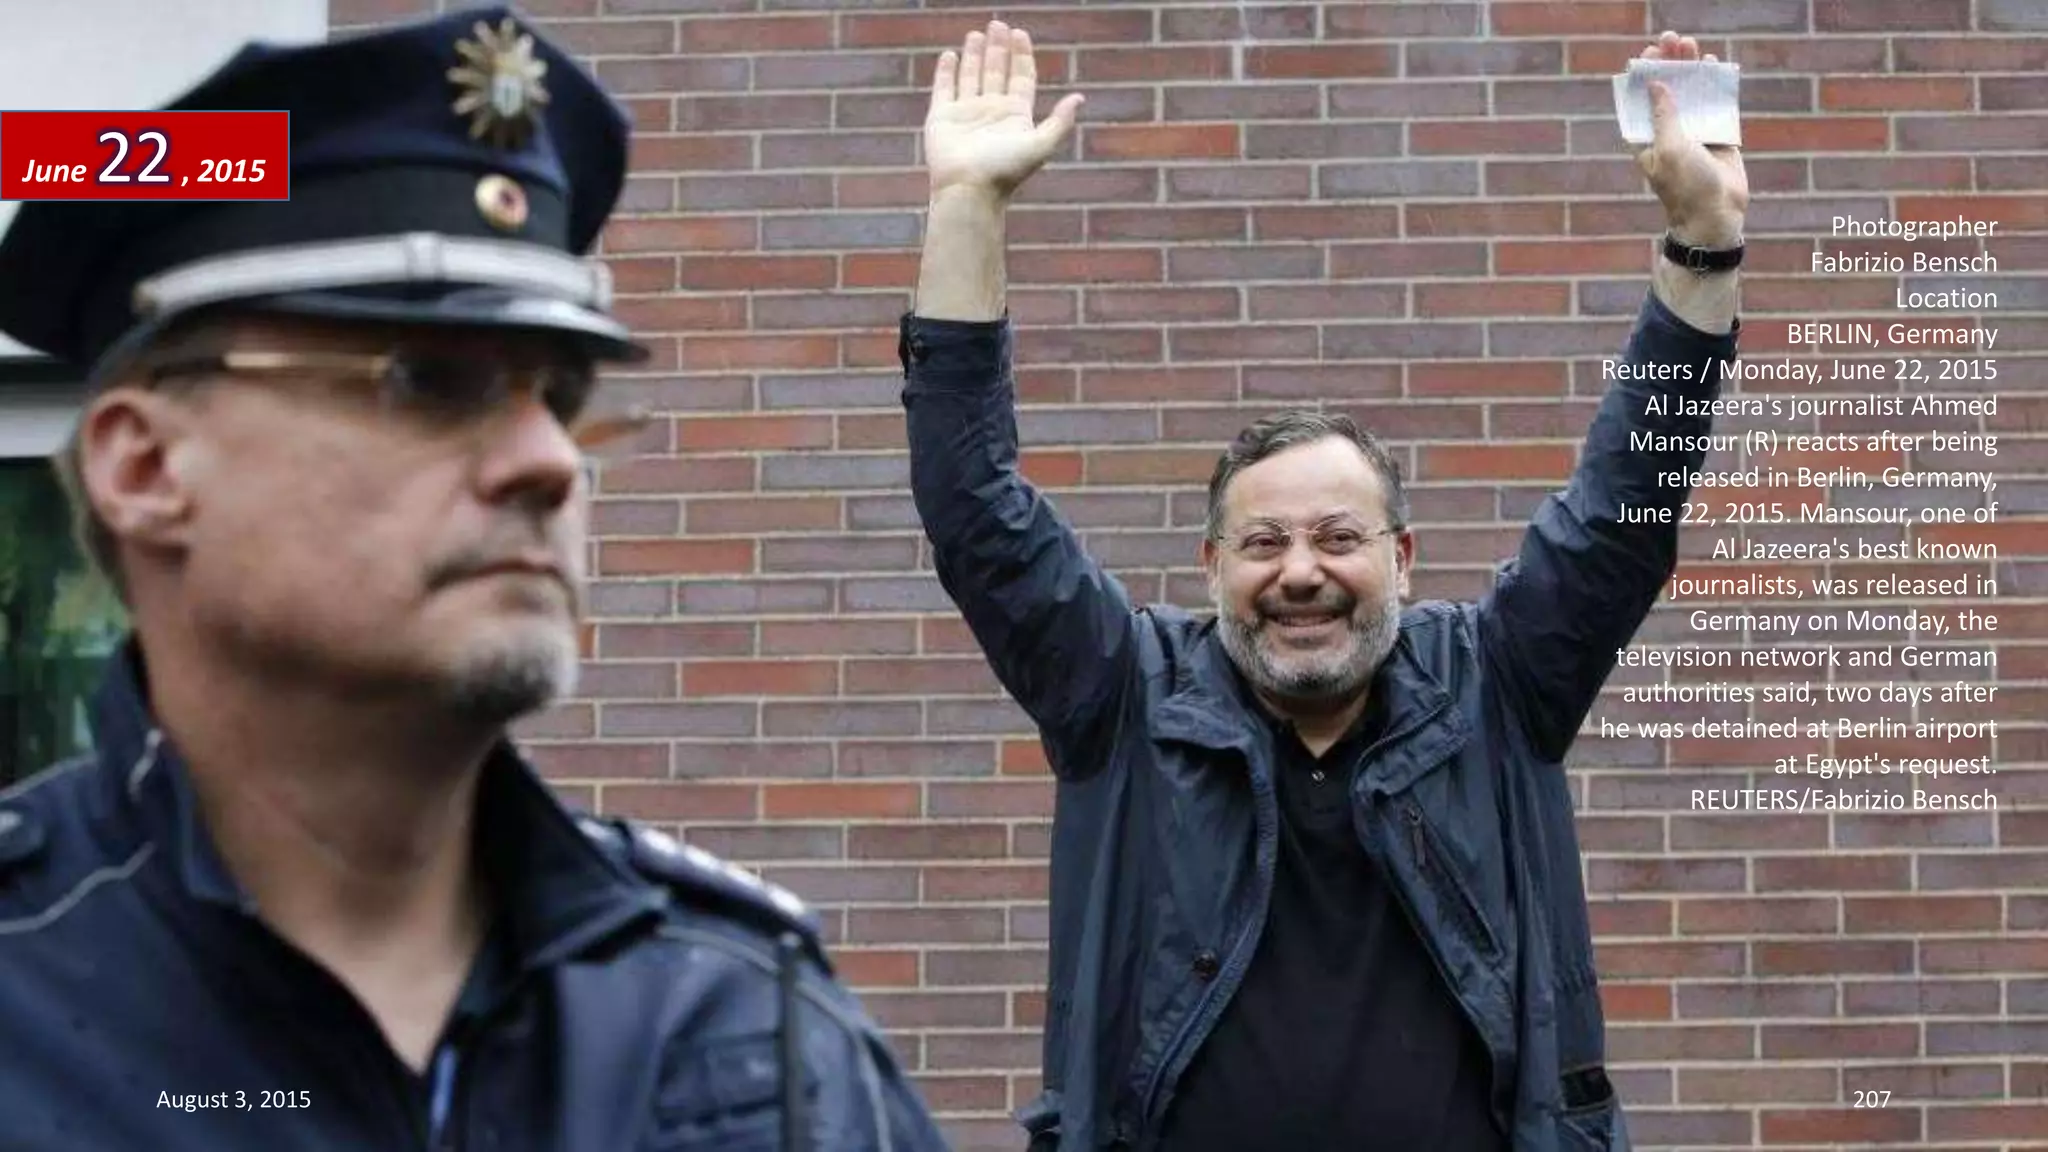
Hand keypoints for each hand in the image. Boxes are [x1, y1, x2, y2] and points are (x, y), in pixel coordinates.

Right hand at [925, 21, 1083, 200]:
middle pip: (997, 71)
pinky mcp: (942, 117)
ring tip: (977, 33)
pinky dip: (947, 71)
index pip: (1021, 77)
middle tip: (998, 23)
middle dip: (998, 47)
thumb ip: (1060, 121)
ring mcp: (966, 113)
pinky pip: (944, 88)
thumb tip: (1080, 97)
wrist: (969, 190)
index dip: (1022, 55)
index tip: (1020, 33)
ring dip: (974, 54)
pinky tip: (951, 55)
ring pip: (972, 75)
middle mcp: (991, 111)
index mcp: (1015, 115)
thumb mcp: (1040, 145)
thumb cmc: (1005, 170)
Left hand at [1633, 31, 1747, 248]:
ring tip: (1691, 45)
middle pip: (1667, 90)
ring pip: (1692, 93)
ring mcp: (1694, 132)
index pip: (1641, 100)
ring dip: (1691, 69)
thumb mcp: (1670, 148)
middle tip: (1673, 39)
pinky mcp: (1718, 134)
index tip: (1649, 53)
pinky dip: (1715, 85)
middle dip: (1669, 64)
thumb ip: (1665, 115)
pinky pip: (1716, 104)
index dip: (1644, 75)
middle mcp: (1669, 133)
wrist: (1716, 215)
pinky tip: (1714, 64)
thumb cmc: (1686, 186)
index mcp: (1647, 139)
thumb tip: (1655, 84)